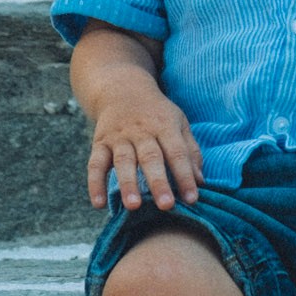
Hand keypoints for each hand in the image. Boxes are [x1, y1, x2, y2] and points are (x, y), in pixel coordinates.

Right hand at [87, 86, 203, 212]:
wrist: (121, 88)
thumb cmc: (157, 113)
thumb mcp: (179, 123)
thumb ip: (190, 151)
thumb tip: (200, 182)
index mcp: (164, 126)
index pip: (177, 152)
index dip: (185, 176)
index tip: (192, 199)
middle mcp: (141, 131)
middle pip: (150, 157)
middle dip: (158, 182)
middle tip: (166, 206)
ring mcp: (119, 137)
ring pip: (123, 161)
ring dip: (128, 184)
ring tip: (133, 206)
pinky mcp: (99, 143)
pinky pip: (95, 164)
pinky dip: (95, 184)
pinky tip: (99, 205)